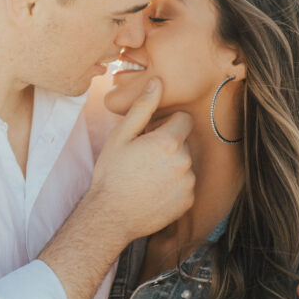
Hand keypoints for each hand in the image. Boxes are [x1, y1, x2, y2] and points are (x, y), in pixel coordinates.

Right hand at [90, 78, 194, 241]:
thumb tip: (157, 82)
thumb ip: (143, 107)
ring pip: (185, 164)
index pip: (183, 119)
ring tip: (147, 176)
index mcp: (169, 142)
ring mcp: (188, 183)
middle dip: (169, 145)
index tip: (150, 135)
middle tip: (144, 158)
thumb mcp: (121, 136)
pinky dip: (174, 186)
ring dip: (172, 166)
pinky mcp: (188, 201)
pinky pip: (186, 186)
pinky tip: (153, 191)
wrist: (110, 216)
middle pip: (184, 142)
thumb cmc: (112, 174)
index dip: (166, 124)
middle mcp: (185, 161)